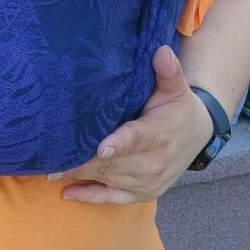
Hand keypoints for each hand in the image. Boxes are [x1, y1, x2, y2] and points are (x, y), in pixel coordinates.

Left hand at [50, 46, 212, 203]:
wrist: (198, 135)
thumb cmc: (179, 107)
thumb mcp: (176, 88)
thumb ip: (168, 71)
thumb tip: (161, 50)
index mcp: (159, 134)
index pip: (136, 139)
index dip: (118, 145)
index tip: (100, 148)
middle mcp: (154, 162)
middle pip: (114, 164)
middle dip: (84, 161)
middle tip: (53, 156)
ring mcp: (148, 181)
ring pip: (109, 179)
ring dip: (81, 175)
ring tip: (51, 169)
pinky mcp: (142, 193)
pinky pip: (113, 198)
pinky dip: (90, 197)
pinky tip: (67, 193)